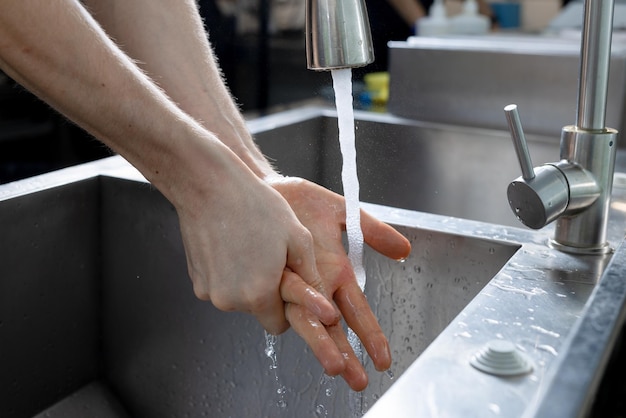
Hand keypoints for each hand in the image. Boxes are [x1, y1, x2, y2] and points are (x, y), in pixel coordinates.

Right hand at [175, 160, 338, 335]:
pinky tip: (233, 246)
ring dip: (248, 282)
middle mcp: (230, 300)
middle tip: (272, 258)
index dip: (287, 307)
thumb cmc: (254, 206)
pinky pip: (220, 286)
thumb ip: (310, 277)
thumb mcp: (298, 238)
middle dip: (268, 293)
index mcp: (259, 295)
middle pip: (258, 311)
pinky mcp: (196, 280)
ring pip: (238, 298)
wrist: (209, 185)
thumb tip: (324, 304)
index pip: (279, 326)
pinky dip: (228, 274)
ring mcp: (209, 291)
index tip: (289, 286)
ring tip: (252, 246)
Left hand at [269, 177, 410, 390]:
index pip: (358, 311)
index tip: (383, 361)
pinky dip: (299, 306)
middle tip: (357, 380)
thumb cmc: (299, 201)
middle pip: (333, 326)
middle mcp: (315, 286)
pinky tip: (308, 320)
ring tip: (335, 366)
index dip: (371, 335)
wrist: (265, 188)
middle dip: (345, 353)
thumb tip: (404, 250)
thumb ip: (373, 231)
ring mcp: (293, 284)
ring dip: (323, 342)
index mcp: (335, 272)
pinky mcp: (271, 277)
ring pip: (309, 320)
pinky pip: (287, 294)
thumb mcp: (343, 213)